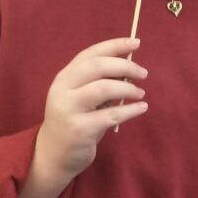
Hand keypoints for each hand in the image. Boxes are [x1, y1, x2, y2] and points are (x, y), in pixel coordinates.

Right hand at [18, 38, 147, 197]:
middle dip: (125, 66)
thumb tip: (130, 67)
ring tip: (140, 93)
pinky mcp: (79, 130)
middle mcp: (63, 90)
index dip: (114, 46)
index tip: (136, 42)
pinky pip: (111, 115)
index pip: (90, 54)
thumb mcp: (81, 97)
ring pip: (104, 88)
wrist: (54, 155)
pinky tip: (141, 108)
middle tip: (143, 73)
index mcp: (64, 77)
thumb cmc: (75, 120)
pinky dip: (131, 110)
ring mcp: (69, 109)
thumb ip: (99, 81)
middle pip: (97, 67)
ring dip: (128, 89)